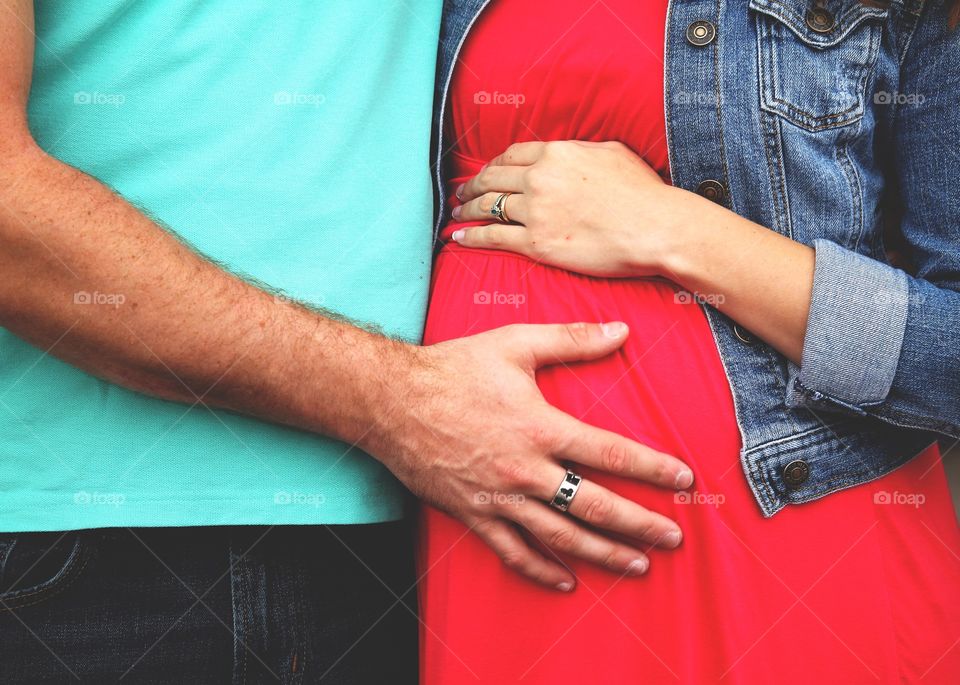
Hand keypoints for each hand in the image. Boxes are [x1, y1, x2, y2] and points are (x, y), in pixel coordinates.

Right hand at [364, 321, 693, 591]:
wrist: (391, 400)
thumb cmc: (453, 369)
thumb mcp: (515, 343)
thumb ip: (571, 339)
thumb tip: (621, 331)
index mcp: (540, 427)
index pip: (610, 453)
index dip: (652, 468)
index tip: (684, 480)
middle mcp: (525, 470)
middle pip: (594, 506)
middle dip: (639, 525)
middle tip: (672, 539)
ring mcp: (499, 498)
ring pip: (561, 537)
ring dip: (602, 554)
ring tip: (636, 566)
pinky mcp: (473, 514)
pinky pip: (512, 552)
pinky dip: (541, 570)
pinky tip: (566, 581)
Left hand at [450, 140, 700, 277]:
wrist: (655, 228)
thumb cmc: (643, 193)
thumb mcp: (612, 153)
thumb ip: (581, 150)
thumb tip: (569, 152)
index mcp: (556, 153)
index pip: (511, 155)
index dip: (493, 164)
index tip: (486, 172)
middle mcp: (539, 178)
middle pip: (492, 179)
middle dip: (471, 185)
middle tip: (460, 192)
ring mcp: (535, 211)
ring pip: (488, 207)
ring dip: (467, 209)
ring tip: (457, 213)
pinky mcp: (537, 243)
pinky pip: (493, 238)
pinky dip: (471, 237)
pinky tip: (459, 237)